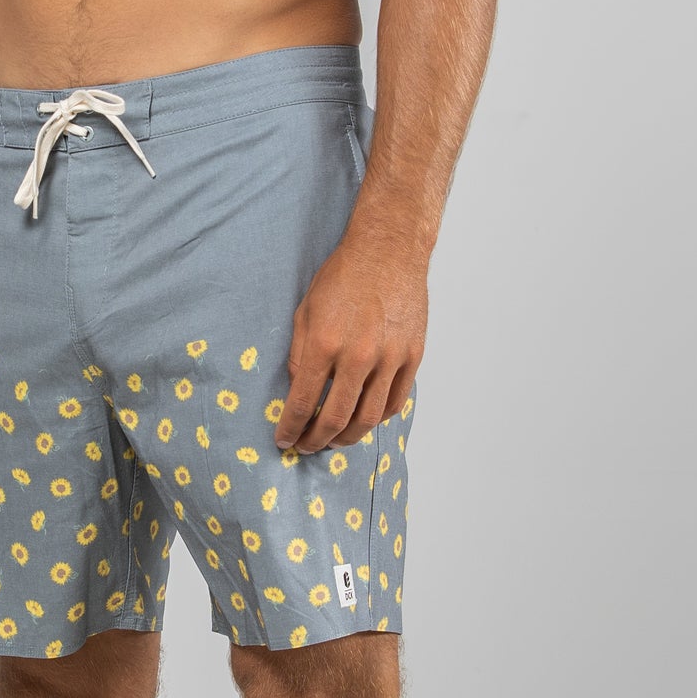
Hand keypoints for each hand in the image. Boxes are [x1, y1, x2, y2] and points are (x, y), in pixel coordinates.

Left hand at [275, 225, 428, 451]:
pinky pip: (395, 402)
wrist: (387, 250)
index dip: (290, 428)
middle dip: (316, 440)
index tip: (284, 441)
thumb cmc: (342, 275)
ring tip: (334, 440)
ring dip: (348, 437)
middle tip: (307, 446)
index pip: (302, 402)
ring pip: (368, 418)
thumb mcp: (306, 310)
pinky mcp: (412, 357)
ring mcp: (390, 359)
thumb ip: (300, 353)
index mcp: (325, 343)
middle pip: (336, 419)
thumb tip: (297, 390)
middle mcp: (358, 356)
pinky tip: (363, 419)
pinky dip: (378, 418)